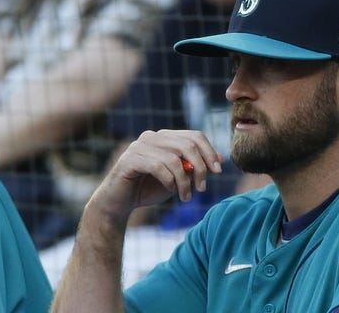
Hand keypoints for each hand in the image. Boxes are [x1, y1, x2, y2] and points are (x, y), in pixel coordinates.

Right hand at [85, 130, 222, 222]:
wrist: (119, 203)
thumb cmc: (148, 189)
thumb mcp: (178, 179)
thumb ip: (196, 167)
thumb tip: (220, 158)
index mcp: (165, 137)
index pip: (195, 135)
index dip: (209, 152)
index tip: (218, 171)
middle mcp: (152, 137)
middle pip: (188, 144)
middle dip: (201, 168)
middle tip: (202, 189)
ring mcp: (139, 146)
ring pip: (174, 159)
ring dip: (185, 181)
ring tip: (186, 197)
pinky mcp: (130, 159)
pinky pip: (158, 167)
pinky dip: (170, 181)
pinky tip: (172, 192)